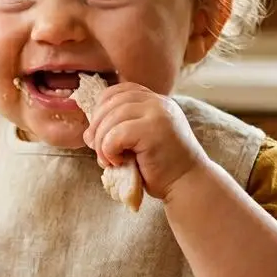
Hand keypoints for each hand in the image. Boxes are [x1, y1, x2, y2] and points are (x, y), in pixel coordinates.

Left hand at [81, 82, 207, 201]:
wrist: (188, 184)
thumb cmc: (162, 168)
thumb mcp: (139, 142)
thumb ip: (120, 129)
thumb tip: (88, 133)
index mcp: (156, 101)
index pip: (119, 91)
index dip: (101, 108)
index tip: (98, 132)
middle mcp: (158, 102)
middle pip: (111, 102)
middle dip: (96, 127)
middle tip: (96, 150)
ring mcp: (158, 113)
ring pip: (111, 118)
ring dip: (100, 142)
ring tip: (107, 161)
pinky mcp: (154, 129)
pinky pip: (116, 134)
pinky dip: (108, 150)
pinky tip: (117, 162)